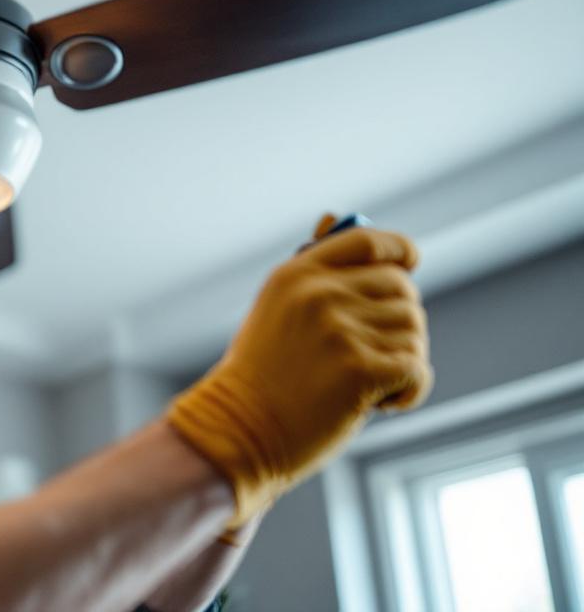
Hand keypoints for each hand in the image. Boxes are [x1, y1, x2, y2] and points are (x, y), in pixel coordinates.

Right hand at [166, 215, 432, 525]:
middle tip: (378, 355)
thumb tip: (344, 223)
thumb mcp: (276, 312)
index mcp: (296, 274)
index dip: (399, 251)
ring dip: (405, 361)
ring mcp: (338, 330)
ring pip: (414, 331)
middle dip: (401, 323)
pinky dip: (411, 390)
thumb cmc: (260, 377)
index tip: (410, 264)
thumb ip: (316, 278)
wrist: (238, 430)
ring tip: (371, 386)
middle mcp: (318, 294)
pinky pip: (416, 368)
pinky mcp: (359, 368)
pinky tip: (384, 404)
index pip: (367, 242)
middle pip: (403, 289)